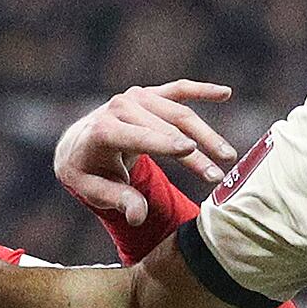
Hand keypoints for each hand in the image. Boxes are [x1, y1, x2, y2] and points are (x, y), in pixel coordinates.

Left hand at [54, 80, 237, 224]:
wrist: (79, 144)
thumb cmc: (89, 172)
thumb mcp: (93, 191)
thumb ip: (117, 200)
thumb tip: (138, 217)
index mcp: (104, 130)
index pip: (138, 136)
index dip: (163, 143)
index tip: (190, 150)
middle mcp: (120, 107)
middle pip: (166, 128)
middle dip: (195, 153)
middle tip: (219, 174)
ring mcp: (136, 97)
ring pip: (179, 113)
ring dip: (206, 135)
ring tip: (228, 156)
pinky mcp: (149, 94)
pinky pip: (179, 90)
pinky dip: (203, 90)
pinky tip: (225, 93)